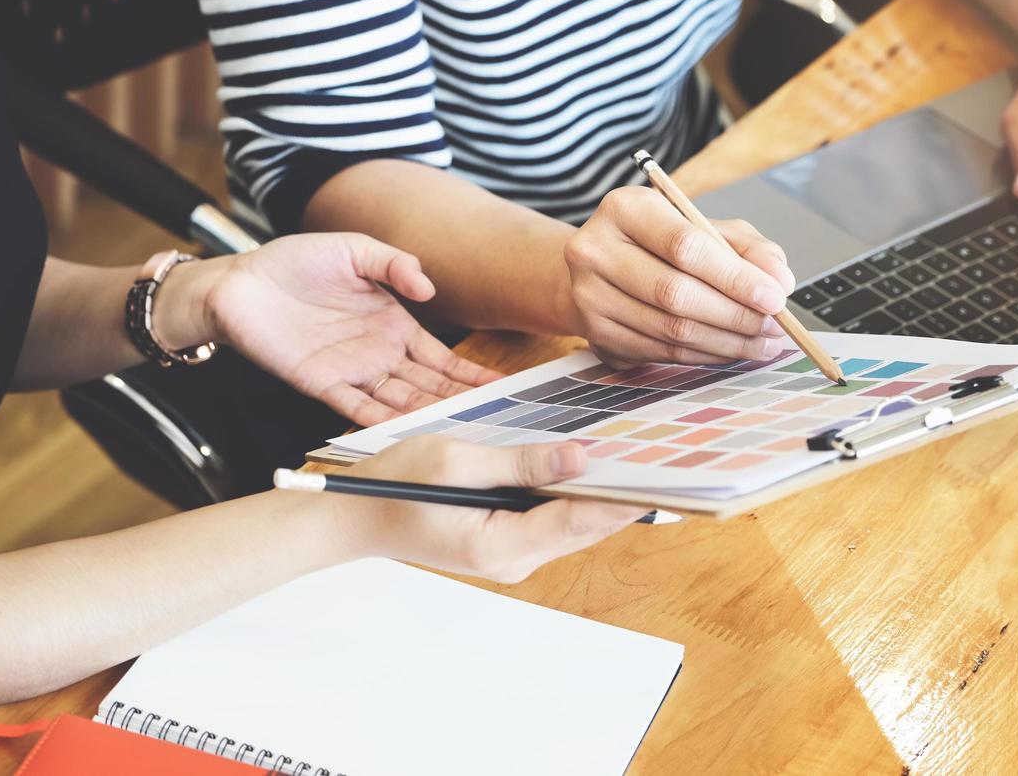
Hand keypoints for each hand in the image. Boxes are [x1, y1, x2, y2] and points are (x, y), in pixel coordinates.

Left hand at [180, 234, 502, 424]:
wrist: (239, 283)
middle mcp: (378, 353)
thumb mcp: (352, 249)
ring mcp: (352, 372)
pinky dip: (382, 423)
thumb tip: (429, 289)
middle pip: (429, 387)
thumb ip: (393, 263)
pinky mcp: (322, 385)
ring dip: (430, 419)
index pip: (442, 356)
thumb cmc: (293, 262)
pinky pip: (358, 409)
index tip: (503, 387)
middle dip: (462, 405)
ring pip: (401, 403)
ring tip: (464, 435)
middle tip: (498, 422)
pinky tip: (408, 435)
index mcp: (392, 324)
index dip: (471, 373)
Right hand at [343, 437, 647, 582]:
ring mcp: (510, 555)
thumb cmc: (394, 486)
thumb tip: (580, 459)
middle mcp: (513, 560)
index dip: (623, 497)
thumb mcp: (457, 461)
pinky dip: (570, 496)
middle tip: (662, 458)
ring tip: (635, 457)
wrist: (355, 519)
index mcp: (500, 545)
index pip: (579, 519)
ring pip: (571, 525)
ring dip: (597, 494)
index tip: (663, 478)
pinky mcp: (504, 542)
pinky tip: (585, 467)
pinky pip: (551, 521)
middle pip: (583, 526)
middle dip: (620, 494)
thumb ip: (520, 462)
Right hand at [563, 185, 793, 366]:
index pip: (685, 246)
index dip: (735, 276)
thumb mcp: (702, 225)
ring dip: (727, 342)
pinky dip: (705, 355)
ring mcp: (590, 297)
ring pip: (670, 330)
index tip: (774, 296)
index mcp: (624, 208)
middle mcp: (595, 251)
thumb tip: (779, 279)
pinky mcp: (596, 334)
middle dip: (736, 315)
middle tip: (774, 325)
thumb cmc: (656, 240)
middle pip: (675, 293)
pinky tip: (732, 349)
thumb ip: (746, 246)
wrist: (597, 265)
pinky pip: (661, 353)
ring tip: (763, 341)